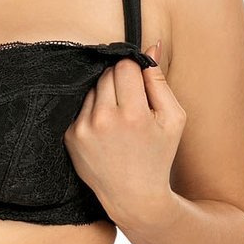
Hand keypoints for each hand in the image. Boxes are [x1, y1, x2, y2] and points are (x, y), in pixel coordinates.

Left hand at [63, 41, 185, 226]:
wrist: (134, 196)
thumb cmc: (158, 155)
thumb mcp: (173, 119)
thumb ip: (160, 81)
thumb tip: (149, 46)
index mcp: (133, 115)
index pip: (125, 66)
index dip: (134, 71)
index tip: (139, 83)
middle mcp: (104, 120)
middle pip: (107, 74)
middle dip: (120, 81)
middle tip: (131, 103)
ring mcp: (83, 128)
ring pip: (92, 87)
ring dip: (104, 95)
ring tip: (118, 118)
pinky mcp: (70, 136)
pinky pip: (80, 105)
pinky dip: (92, 110)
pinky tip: (105, 128)